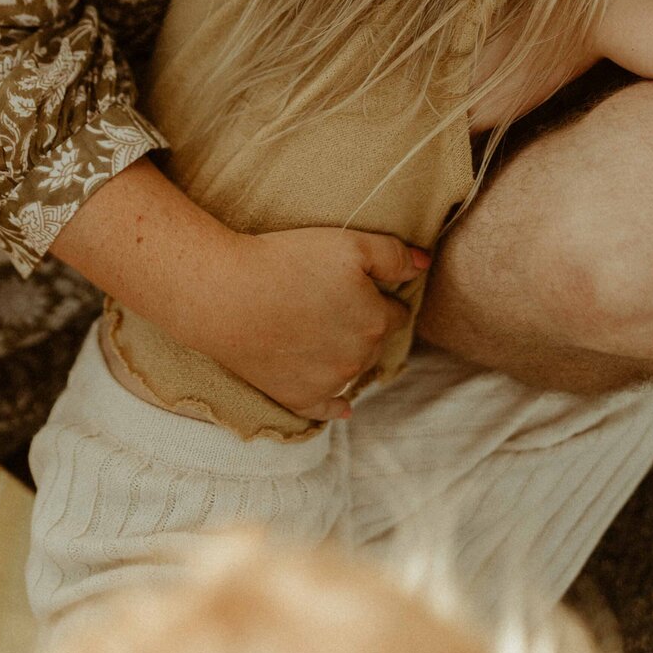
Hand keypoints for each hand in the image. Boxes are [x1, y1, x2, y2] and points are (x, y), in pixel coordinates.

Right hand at [198, 227, 431, 421]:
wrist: (226, 296)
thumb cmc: (287, 262)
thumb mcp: (348, 243)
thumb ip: (393, 255)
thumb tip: (426, 264)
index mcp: (376, 321)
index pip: (395, 312)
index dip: (380, 295)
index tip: (359, 286)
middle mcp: (359, 359)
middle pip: (375, 342)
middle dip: (364, 325)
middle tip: (334, 303)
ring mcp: (329, 383)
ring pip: (352, 369)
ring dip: (347, 354)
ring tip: (321, 331)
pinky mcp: (298, 398)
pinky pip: (328, 408)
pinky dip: (335, 403)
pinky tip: (341, 404)